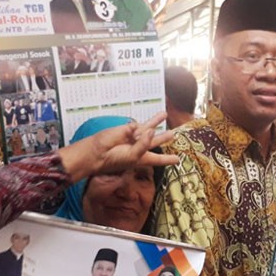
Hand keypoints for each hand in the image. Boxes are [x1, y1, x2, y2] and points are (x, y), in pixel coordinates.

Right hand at [59, 112, 177, 181]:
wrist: (98, 152)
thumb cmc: (115, 159)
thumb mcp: (134, 156)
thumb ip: (144, 144)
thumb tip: (151, 130)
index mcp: (143, 157)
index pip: (158, 159)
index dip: (168, 159)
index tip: (177, 160)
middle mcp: (140, 146)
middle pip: (155, 141)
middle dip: (164, 137)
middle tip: (173, 134)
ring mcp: (134, 136)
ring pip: (148, 127)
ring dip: (155, 121)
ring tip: (164, 114)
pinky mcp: (128, 128)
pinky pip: (136, 126)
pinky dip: (137, 128)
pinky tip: (132, 130)